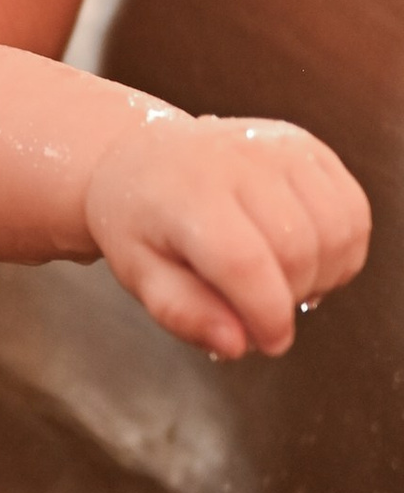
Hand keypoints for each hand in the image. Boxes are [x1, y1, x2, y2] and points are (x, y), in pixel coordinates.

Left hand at [85, 109, 369, 358]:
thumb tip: (237, 345)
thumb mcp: (139, 273)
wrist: (140, 157)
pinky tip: (307, 257)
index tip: (268, 342)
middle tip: (260, 308)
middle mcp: (239, 161)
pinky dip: (342, 249)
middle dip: (289, 299)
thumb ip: (184, 313)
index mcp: (189, 194)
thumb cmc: (139, 221)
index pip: (245, 263)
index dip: (267, 316)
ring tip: (282, 281)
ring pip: (337, 232)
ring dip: (322, 275)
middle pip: (298, 251)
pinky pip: (353, 211)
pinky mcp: (308, 147)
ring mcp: (279, 148)